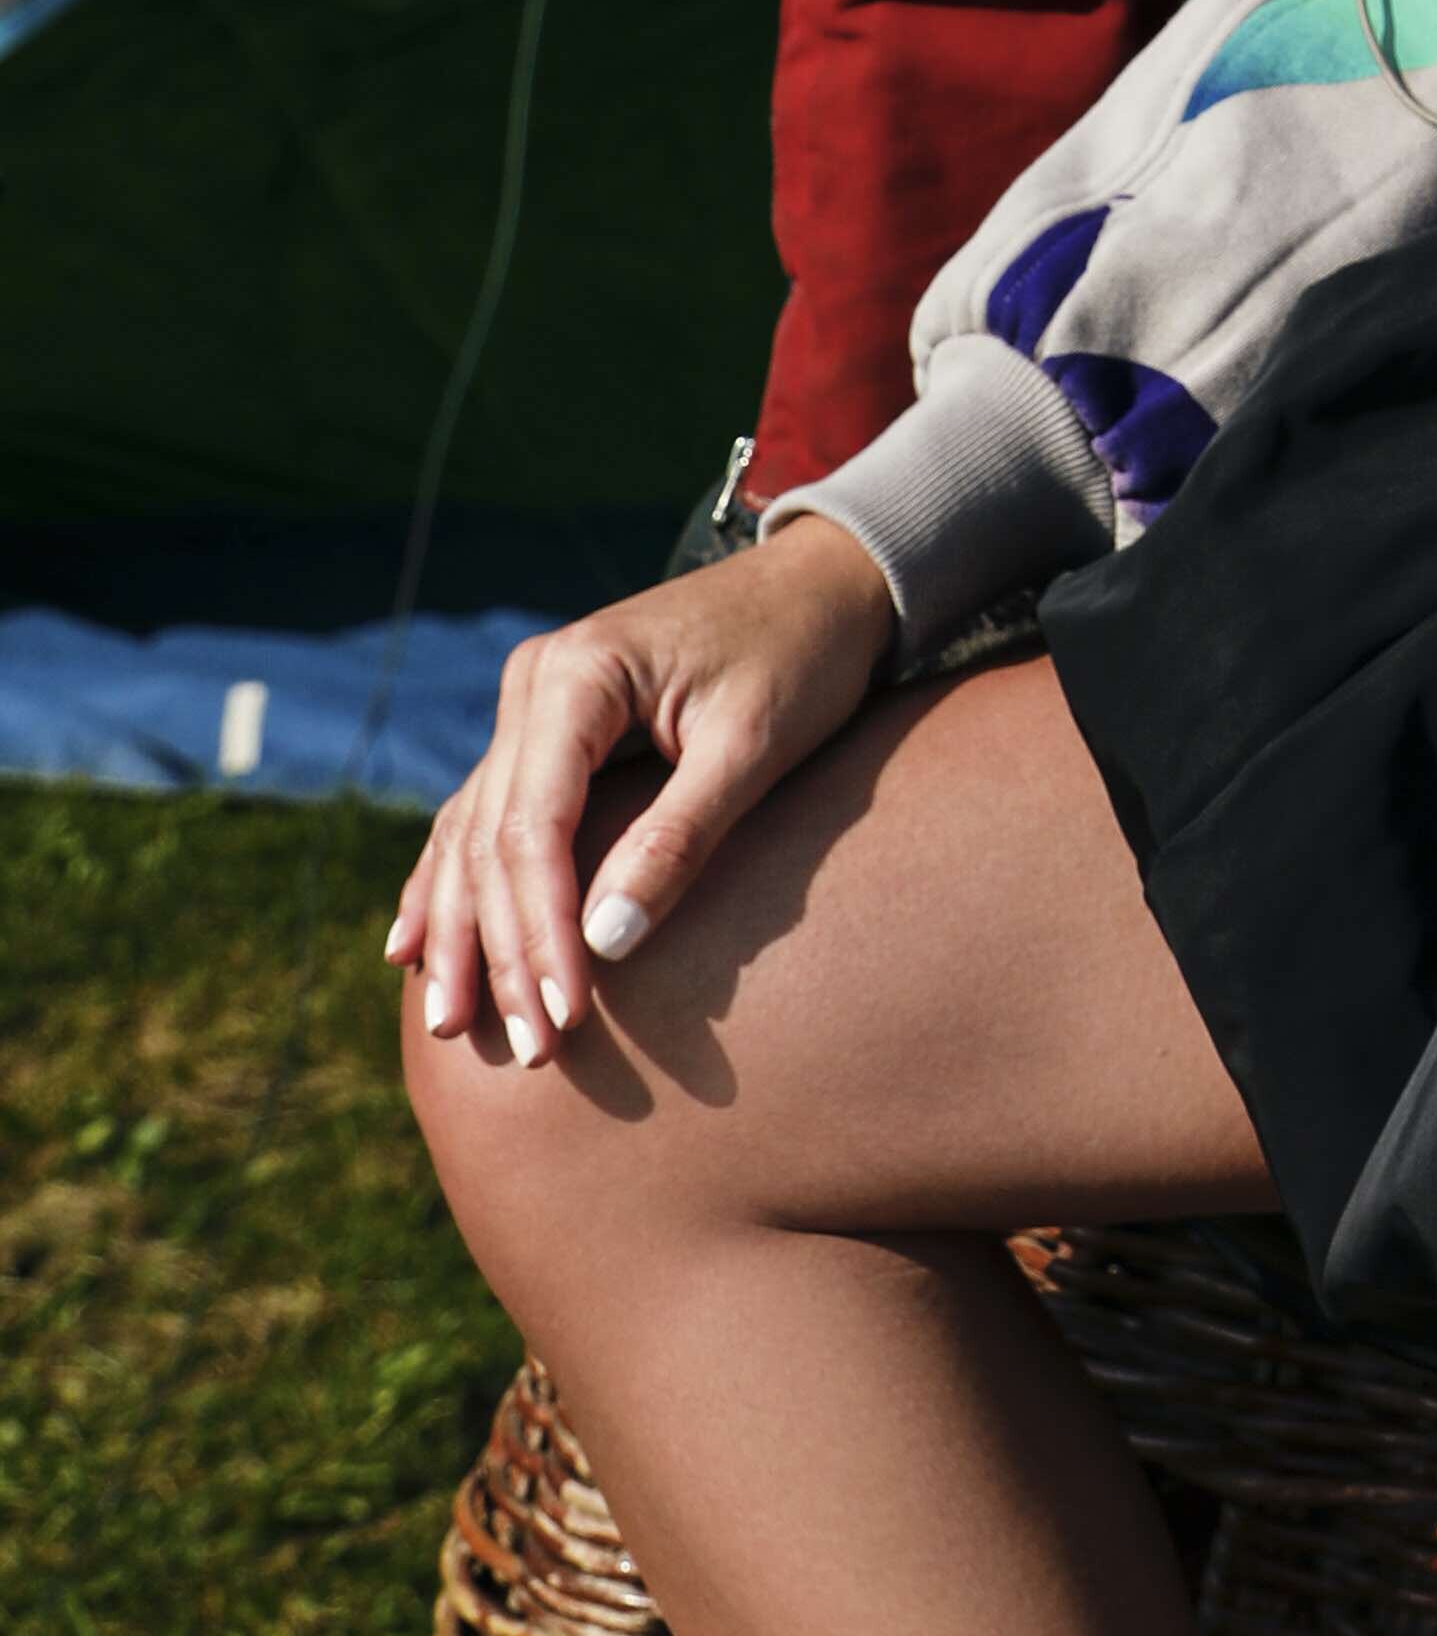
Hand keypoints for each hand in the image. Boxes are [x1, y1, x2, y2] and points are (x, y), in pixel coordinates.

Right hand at [389, 521, 900, 1065]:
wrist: (824, 583)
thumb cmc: (802, 657)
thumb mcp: (754, 745)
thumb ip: (680, 838)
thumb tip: (604, 946)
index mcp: (578, 674)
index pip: (534, 827)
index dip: (542, 930)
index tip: (564, 1016)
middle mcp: (534, 683)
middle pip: (493, 840)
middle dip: (503, 951)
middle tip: (525, 1051)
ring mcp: (533, 702)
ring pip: (473, 834)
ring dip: (466, 932)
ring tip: (450, 1025)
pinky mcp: (548, 727)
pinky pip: (484, 814)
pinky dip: (452, 883)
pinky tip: (413, 948)